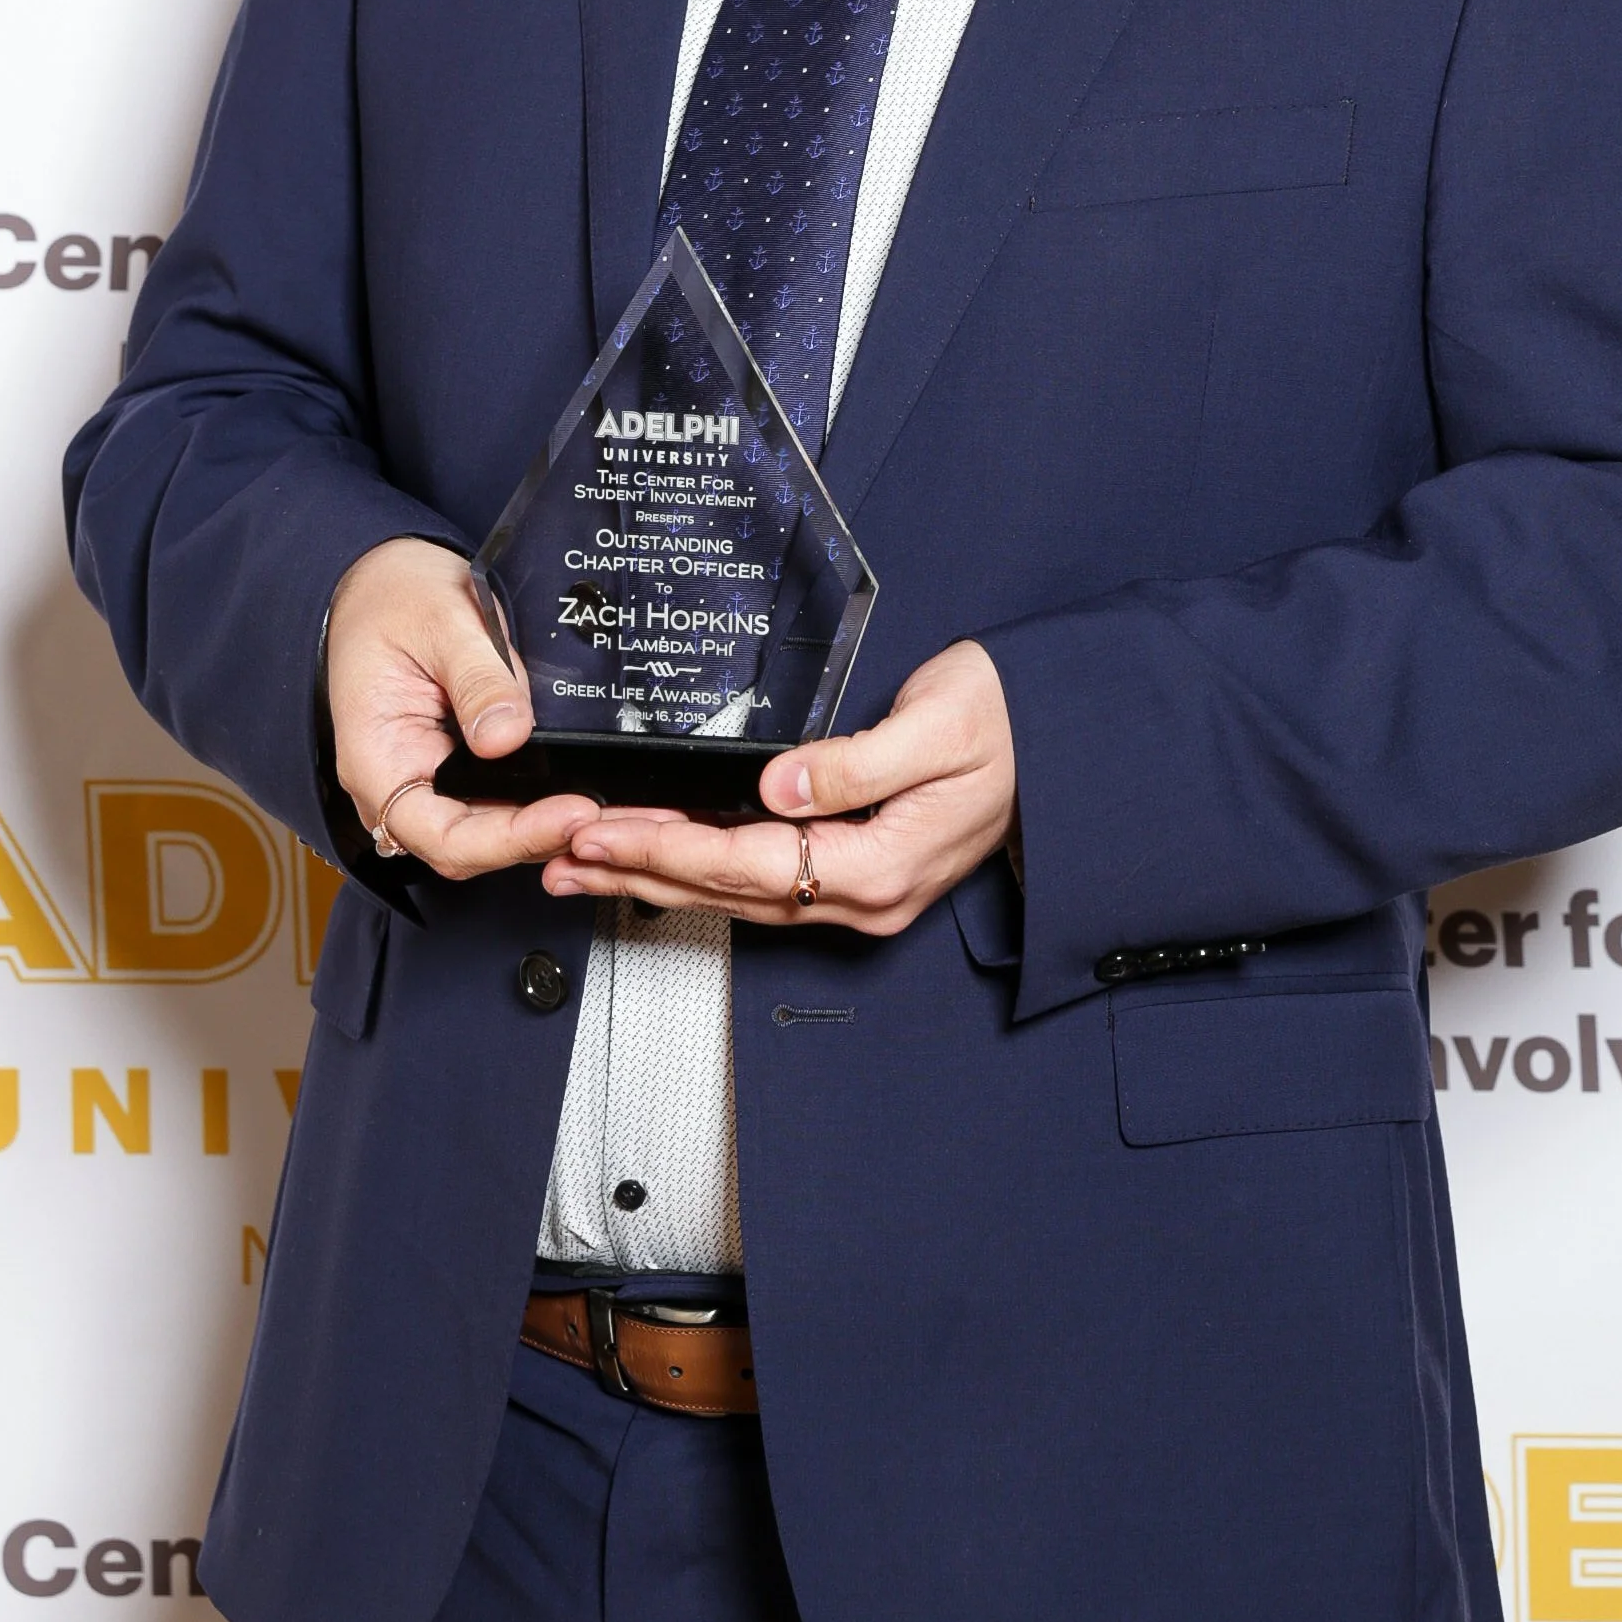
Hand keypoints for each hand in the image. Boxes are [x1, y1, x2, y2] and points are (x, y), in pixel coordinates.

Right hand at [327, 536, 600, 881]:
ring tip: (619, 811)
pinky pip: (502, 801)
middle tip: (614, 815)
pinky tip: (592, 791)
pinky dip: (545, 801)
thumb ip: (477, 678)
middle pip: (476, 844)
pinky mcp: (461, 769)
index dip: (510, 839)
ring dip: (554, 827)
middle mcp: (403, 787)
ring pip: (495, 830)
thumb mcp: (441, 622)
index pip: (444, 835)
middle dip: (546, 838)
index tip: (571, 813)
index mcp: (378, 761)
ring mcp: (432, 782)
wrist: (382, 582)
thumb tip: (509, 737)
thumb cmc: (396, 599)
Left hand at [541, 638, 1016, 935]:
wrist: (1063, 745)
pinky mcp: (856, 874)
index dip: (668, 847)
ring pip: (737, 896)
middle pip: (728, 893)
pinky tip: (659, 861)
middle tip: (558, 853)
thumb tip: (781, 786)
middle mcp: (863, 897)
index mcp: (880, 865)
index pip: (748, 863)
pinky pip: (761, 884)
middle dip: (638, 872)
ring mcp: (860, 894)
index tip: (603, 828)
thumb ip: (859, 763)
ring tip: (583, 865)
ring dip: (656, 879)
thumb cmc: (1010, 724)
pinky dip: (699, 872)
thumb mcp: (942, 727)